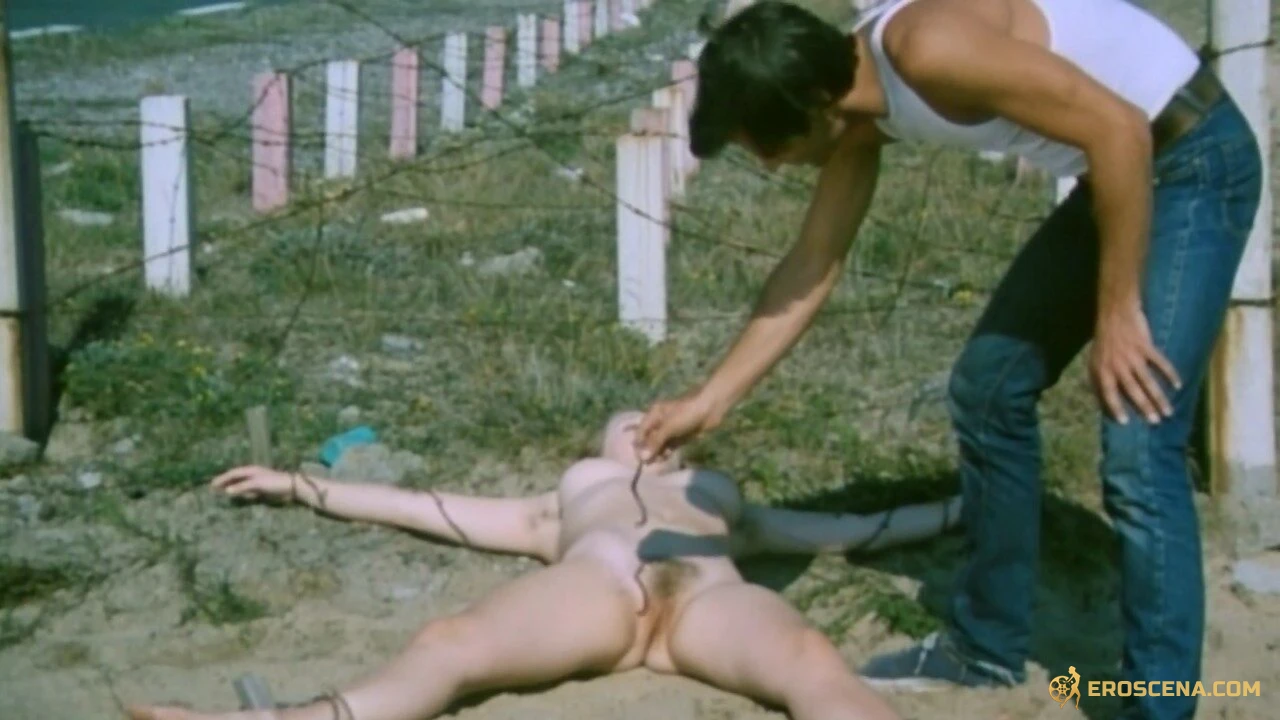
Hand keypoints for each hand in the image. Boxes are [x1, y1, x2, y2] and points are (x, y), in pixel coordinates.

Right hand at [210, 465, 296, 502]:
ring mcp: (257, 482)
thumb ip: (242, 487)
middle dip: (225, 482)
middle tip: (213, 489)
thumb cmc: (274, 482)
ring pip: (240, 484)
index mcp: (250, 470)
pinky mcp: (261, 489)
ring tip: (222, 493)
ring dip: (231, 487)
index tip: (212, 485)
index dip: (222, 478)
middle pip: (235, 478)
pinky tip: (237, 497)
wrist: (291, 487)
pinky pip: (247, 490)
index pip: (233, 473)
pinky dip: (240, 492)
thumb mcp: (257, 484)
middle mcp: (252, 474)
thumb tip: (226, 491)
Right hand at [635, 388, 722, 461]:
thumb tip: (642, 458)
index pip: (640, 432)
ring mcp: (671, 430)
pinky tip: (665, 459)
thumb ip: (655, 443)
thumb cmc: (686, 414)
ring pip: (659, 444)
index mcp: (653, 414)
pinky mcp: (680, 436)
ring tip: (658, 462)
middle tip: (648, 464)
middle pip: (649, 439)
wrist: (710, 409)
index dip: (639, 445)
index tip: (639, 459)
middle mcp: (660, 422)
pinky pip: (669, 446)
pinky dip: (666, 453)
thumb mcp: (668, 427)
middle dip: (648, 451)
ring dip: (657, 453)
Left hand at [1088, 304, 1180, 423]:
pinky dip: (1170, 374)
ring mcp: (1133, 356)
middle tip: (1155, 422)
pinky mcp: (1146, 347)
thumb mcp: (1094, 361)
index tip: (1125, 423)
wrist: (1114, 315)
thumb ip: (1098, 380)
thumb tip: (1102, 402)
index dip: (1116, 408)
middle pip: (1133, 391)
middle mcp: (1118, 365)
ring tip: (1168, 412)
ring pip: (1148, 381)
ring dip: (1159, 397)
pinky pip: (1160, 363)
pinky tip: (1178, 385)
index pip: (1109, 394)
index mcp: (1103, 370)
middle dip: (1144, 407)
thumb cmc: (1104, 341)